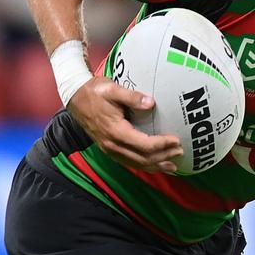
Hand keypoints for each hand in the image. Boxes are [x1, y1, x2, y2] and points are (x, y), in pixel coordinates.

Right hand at [67, 77, 183, 173]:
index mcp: (116, 131)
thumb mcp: (112, 89)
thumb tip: (151, 103)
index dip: (162, 144)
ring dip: (155, 166)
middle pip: (143, 159)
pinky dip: (144, 166)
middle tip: (180, 152)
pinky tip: (154, 165)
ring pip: (136, 164)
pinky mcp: (109, 149)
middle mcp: (112, 145)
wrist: (75, 97)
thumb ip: (132, 97)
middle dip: (163, 157)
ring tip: (172, 165)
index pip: (144, 144)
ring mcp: (109, 149)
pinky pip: (129, 162)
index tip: (177, 140)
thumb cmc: (95, 91)